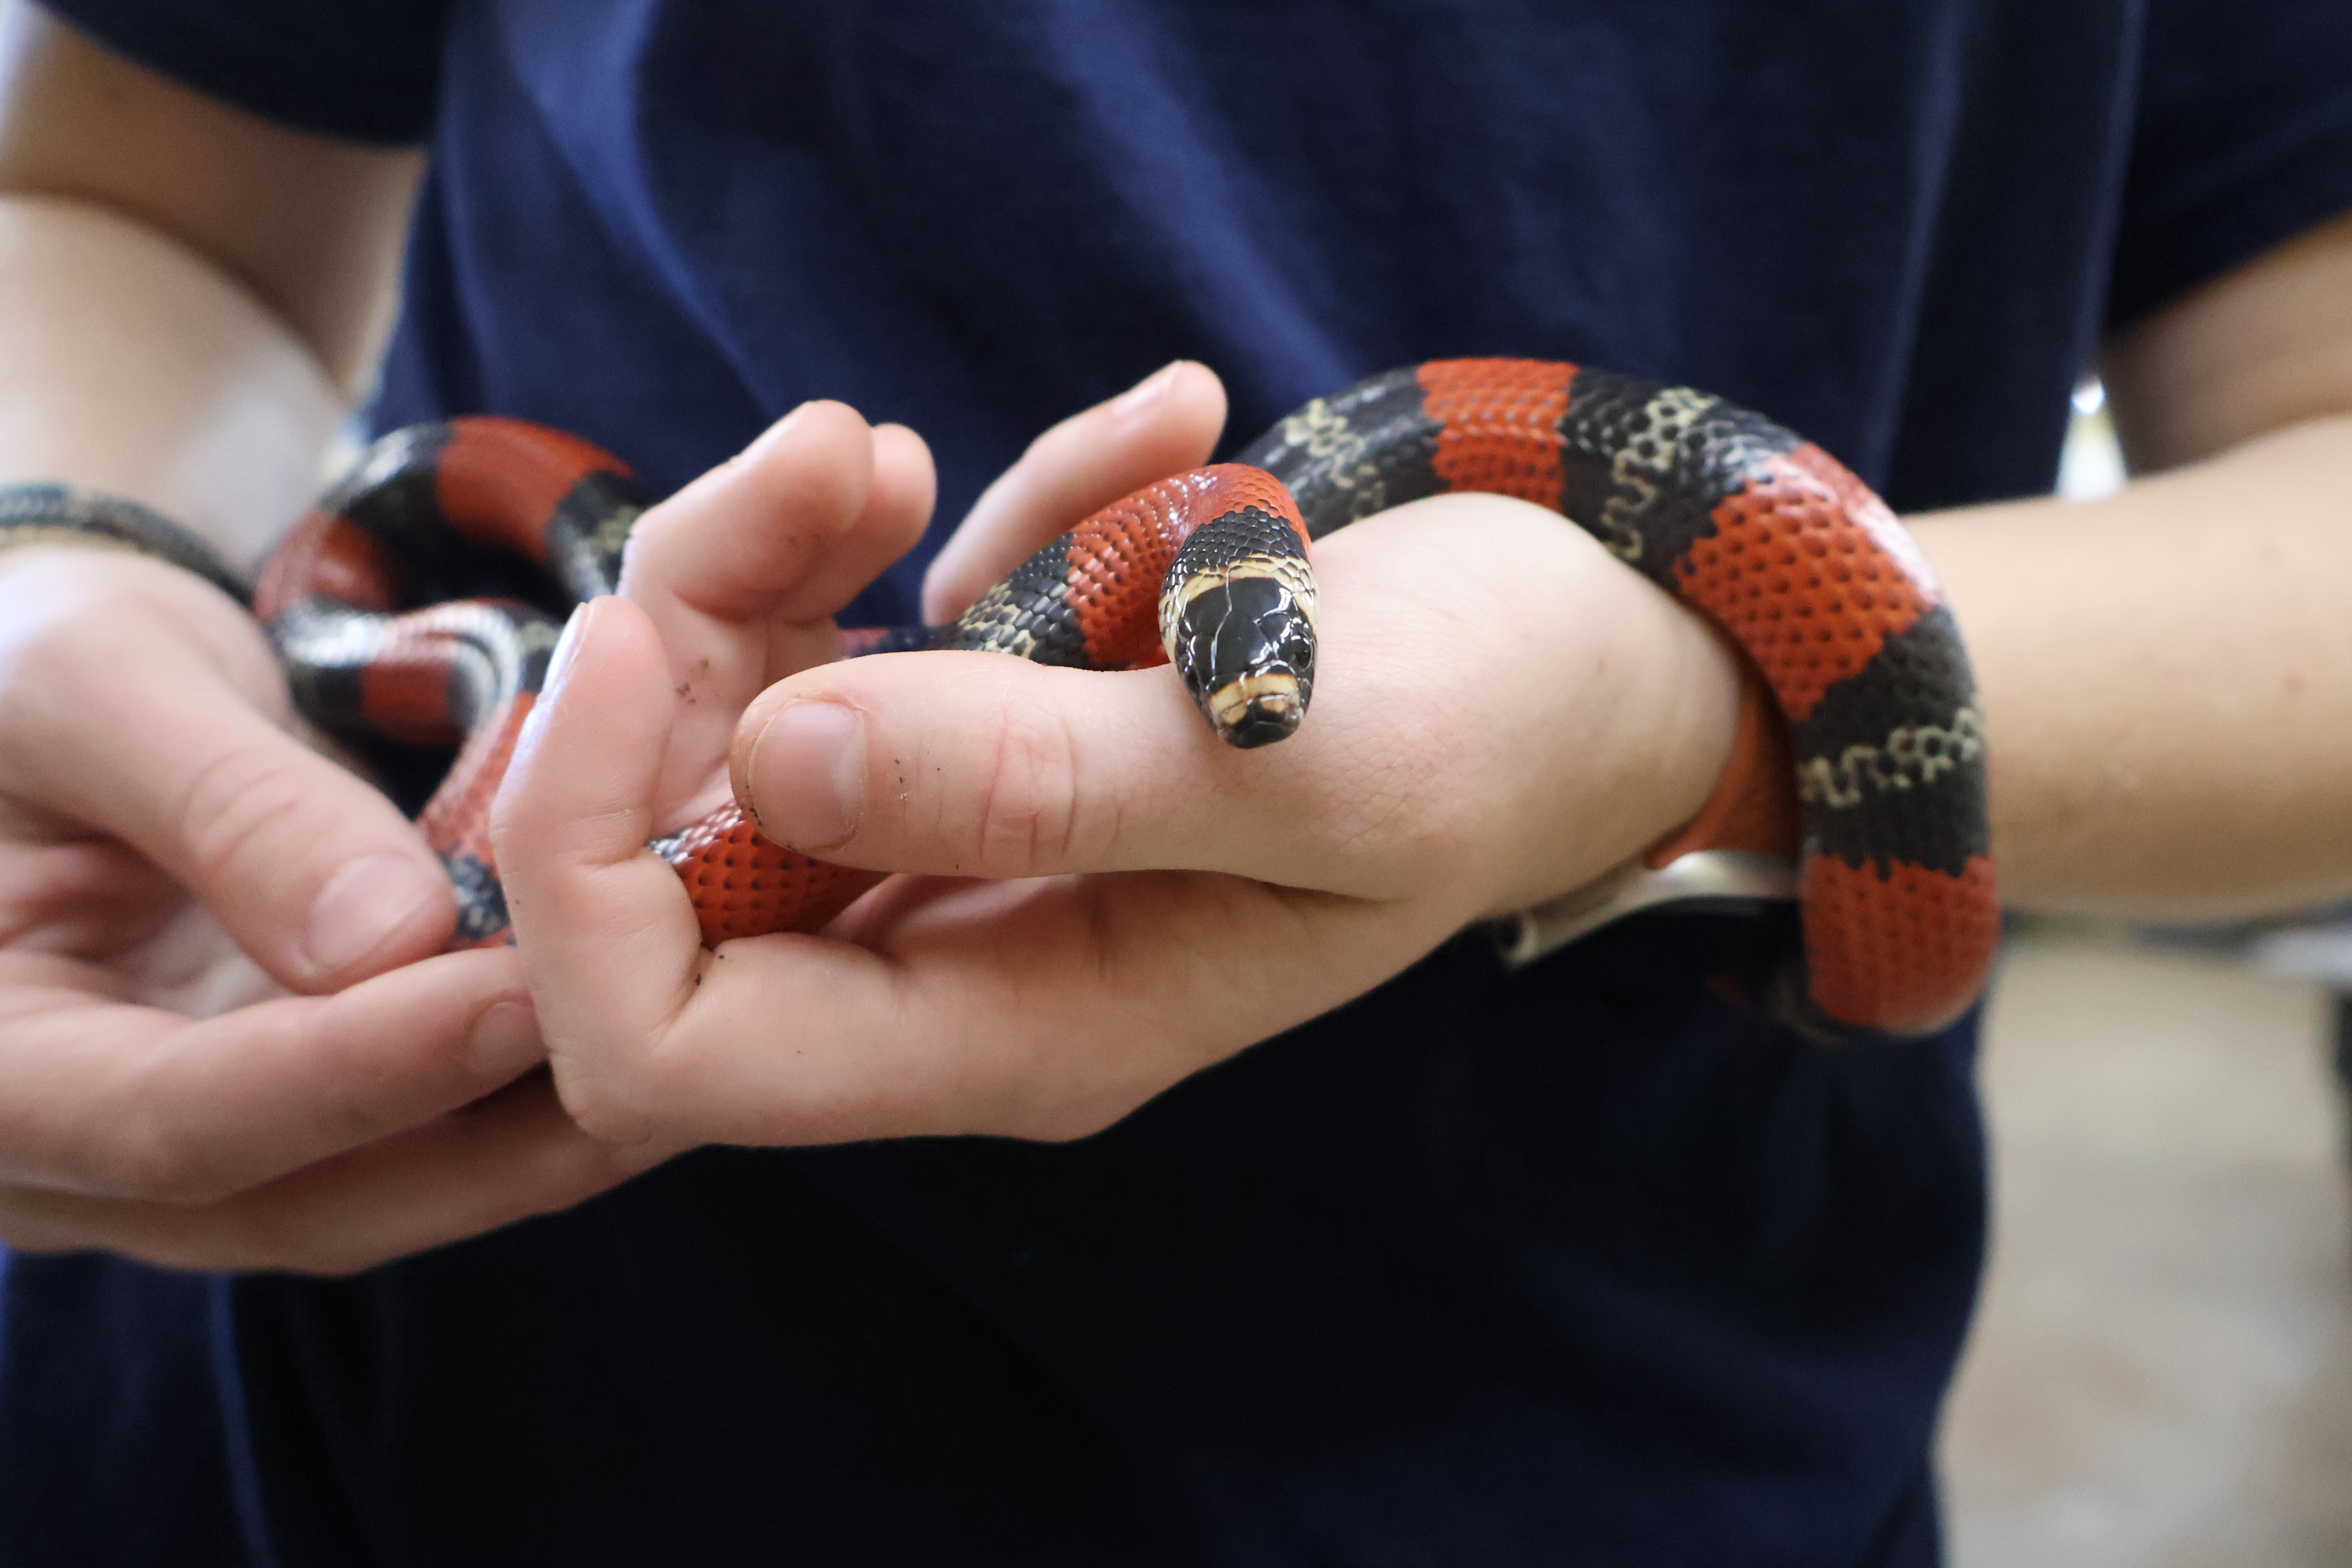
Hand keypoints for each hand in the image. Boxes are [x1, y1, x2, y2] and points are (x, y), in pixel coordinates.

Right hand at [0, 545, 645, 1273]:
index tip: (518, 1000)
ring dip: (531, 1146)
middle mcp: (71, 1156)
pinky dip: (522, 1112)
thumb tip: (385, 938)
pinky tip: (644, 1051)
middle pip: (297, 1196)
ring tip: (687, 1068)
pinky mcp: (278, 1126)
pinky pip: (410, 1150)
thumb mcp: (98, 684)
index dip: (354, 1071)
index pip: (174, 1117)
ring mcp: (182, 1158)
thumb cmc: (32, 661)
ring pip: (376, 1195)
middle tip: (656, 1059)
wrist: (49, 696)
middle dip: (483, 1140)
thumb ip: (226, 808)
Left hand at [494, 364, 1742, 1148]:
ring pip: (751, 719)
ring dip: (800, 546)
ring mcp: (977, 847)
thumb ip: (1041, 784)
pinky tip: (1149, 432)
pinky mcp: (1004, 732)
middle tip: (839, 458)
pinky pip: (894, 621)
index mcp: (1020, 1032)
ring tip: (938, 437)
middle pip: (677, 855)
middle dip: (695, 639)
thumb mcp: (1301, 756)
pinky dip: (979, 508)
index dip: (584, 861)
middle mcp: (965, 963)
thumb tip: (773, 760)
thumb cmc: (1493, 723)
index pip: (667, 1041)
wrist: (1589, 657)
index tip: (637, 634)